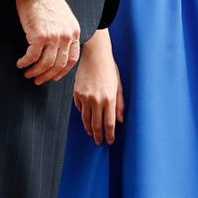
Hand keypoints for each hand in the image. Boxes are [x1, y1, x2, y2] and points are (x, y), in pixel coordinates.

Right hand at [15, 0, 80, 84]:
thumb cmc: (47, 1)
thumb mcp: (64, 17)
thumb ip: (64, 32)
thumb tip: (57, 50)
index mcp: (74, 32)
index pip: (72, 59)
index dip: (62, 71)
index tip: (54, 77)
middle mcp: (66, 36)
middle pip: (58, 64)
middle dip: (47, 76)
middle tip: (38, 80)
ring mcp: (53, 37)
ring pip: (45, 64)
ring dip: (35, 72)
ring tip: (27, 73)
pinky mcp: (39, 36)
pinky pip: (32, 56)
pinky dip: (25, 63)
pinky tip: (20, 64)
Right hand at [73, 29, 123, 143]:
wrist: (94, 56)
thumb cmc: (110, 69)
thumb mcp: (119, 86)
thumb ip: (120, 104)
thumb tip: (120, 120)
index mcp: (109, 98)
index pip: (109, 123)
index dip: (109, 134)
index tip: (110, 141)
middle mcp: (96, 100)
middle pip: (96, 124)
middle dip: (98, 135)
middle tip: (99, 142)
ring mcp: (85, 97)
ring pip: (86, 119)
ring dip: (89, 129)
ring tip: (91, 134)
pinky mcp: (76, 93)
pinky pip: (80, 109)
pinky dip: (83, 115)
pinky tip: (86, 118)